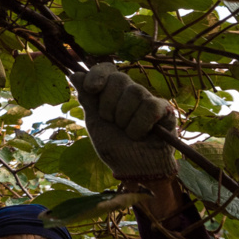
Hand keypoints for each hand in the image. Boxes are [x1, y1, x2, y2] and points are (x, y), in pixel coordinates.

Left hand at [72, 62, 177, 180]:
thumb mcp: (96, 123)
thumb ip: (87, 99)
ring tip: (127, 132)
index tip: (92, 89)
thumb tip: (74, 74)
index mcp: (112, 92)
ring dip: (124, 118)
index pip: (107, 69)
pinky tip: (141, 134)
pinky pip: (150, 106)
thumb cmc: (115, 147)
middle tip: (112, 123)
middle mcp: (131, 92)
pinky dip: (140, 125)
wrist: (133, 169)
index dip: (98, 74)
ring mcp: (148, 99)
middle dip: (109, 105)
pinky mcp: (165, 110)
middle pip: (119, 78)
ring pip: (135, 92)